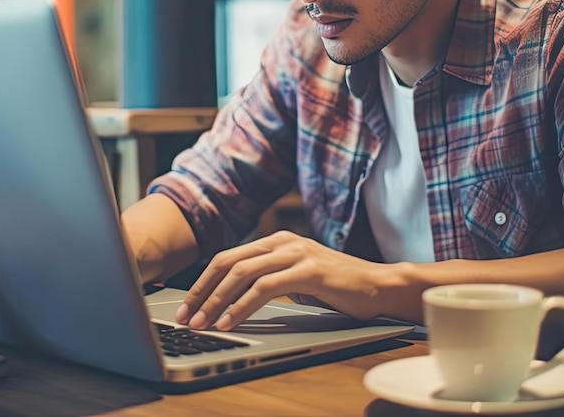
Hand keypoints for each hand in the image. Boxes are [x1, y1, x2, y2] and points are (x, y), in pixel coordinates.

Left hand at [174, 230, 389, 330]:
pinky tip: (230, 323)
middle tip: (187, 315)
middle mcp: (283, 241)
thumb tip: (235, 298)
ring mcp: (296, 253)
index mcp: (277, 241)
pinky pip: (264, 288)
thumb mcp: (297, 277)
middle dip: (203, 290)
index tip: (189, 304)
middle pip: (229, 262)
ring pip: (243, 274)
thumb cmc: (337, 285)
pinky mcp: (308, 270)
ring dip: (217, 301)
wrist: (376, 285)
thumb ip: (270, 278)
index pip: (230, 257)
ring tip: (202, 323)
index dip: (205, 281)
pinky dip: (242, 307)